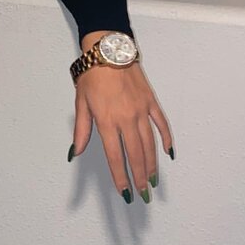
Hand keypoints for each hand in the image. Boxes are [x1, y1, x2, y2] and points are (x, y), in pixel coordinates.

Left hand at [69, 60, 173, 202]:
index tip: (125, 191)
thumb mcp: (81, 103)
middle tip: (143, 193)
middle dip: (140, 176)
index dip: (120, 176)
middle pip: (136, 154)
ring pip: (150, 143)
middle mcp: (126, 118)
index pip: (116, 156)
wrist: (108, 51)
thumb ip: (82, 130)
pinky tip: (168, 153)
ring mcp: (141, 110)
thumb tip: (76, 152)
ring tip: (153, 181)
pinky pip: (161, 124)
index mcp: (107, 121)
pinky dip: (166, 139)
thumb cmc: (91, 76)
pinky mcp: (151, 102)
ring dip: (152, 164)